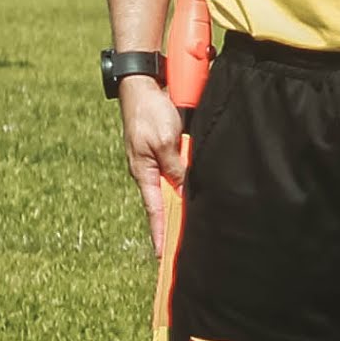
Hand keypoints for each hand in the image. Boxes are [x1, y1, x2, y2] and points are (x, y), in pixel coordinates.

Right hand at [117, 78, 190, 255]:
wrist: (143, 84)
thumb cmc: (149, 112)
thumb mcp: (165, 142)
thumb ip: (176, 167)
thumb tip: (187, 191)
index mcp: (145, 173)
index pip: (155, 210)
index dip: (159, 232)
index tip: (161, 255)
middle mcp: (150, 170)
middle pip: (166, 201)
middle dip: (174, 222)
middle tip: (181, 246)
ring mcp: (157, 159)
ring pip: (175, 185)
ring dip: (184, 201)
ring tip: (193, 225)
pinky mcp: (166, 148)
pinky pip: (178, 169)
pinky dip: (186, 181)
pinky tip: (196, 190)